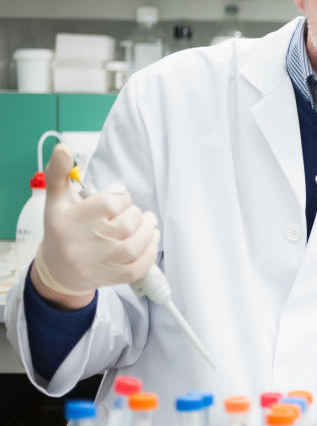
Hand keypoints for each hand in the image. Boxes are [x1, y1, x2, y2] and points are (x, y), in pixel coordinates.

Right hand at [32, 144, 158, 308]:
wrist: (59, 270)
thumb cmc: (62, 231)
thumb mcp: (57, 201)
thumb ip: (59, 173)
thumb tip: (62, 148)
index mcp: (79, 218)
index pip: (118, 200)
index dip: (121, 199)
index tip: (115, 204)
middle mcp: (93, 240)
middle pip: (132, 219)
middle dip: (135, 214)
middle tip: (130, 215)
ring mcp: (106, 260)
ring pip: (141, 240)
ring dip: (149, 230)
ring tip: (146, 224)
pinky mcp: (116, 277)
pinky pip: (142, 264)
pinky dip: (150, 252)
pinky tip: (148, 242)